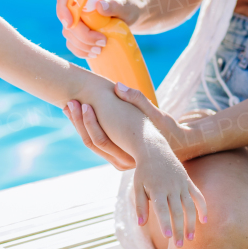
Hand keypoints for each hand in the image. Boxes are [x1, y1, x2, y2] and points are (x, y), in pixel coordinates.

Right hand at [55, 0, 139, 58]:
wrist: (131, 16)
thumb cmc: (128, 7)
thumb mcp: (126, 5)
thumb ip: (115, 4)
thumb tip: (99, 6)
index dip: (63, 11)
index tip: (71, 25)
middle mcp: (77, 5)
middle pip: (67, 20)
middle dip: (82, 35)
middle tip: (102, 42)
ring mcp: (76, 19)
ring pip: (68, 34)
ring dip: (82, 45)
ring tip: (100, 49)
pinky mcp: (78, 33)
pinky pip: (72, 44)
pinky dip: (81, 51)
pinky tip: (94, 54)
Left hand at [64, 81, 197, 166]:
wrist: (177, 148)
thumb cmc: (169, 130)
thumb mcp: (156, 113)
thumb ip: (137, 99)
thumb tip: (117, 86)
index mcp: (129, 152)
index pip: (99, 139)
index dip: (87, 120)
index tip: (81, 102)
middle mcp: (121, 161)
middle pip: (92, 142)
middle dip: (78, 121)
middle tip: (69, 102)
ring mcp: (118, 162)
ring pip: (92, 144)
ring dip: (78, 124)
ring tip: (70, 106)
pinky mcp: (116, 158)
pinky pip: (97, 143)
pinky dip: (87, 128)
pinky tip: (80, 114)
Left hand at [133, 139, 208, 246]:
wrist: (155, 150)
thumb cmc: (144, 171)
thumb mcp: (137, 186)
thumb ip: (140, 206)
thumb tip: (141, 225)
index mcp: (157, 189)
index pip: (162, 209)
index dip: (165, 223)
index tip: (168, 236)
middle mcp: (171, 187)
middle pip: (177, 212)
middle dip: (179, 229)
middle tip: (179, 245)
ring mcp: (181, 184)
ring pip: (189, 206)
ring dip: (191, 223)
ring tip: (190, 238)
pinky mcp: (188, 182)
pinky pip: (198, 196)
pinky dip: (203, 208)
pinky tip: (204, 221)